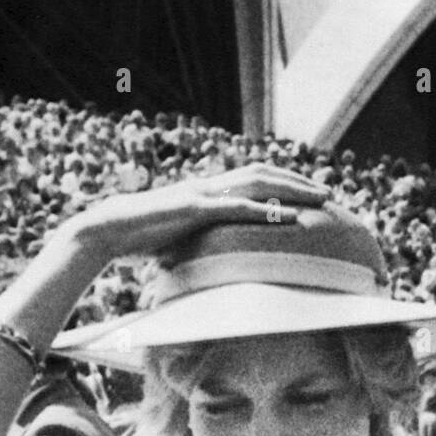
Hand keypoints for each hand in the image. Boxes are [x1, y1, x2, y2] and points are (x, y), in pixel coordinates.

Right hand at [67, 164, 331, 260]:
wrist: (109, 230)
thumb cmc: (139, 239)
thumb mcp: (177, 239)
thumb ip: (198, 241)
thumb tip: (212, 261)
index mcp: (206, 190)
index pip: (252, 178)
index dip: (282, 181)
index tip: (307, 191)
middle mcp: (208, 185)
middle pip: (264, 173)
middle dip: (298, 181)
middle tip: (326, 192)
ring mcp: (203, 194)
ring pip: (259, 184)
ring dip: (293, 190)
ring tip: (319, 199)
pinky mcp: (195, 209)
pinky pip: (238, 207)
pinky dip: (267, 210)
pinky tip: (290, 216)